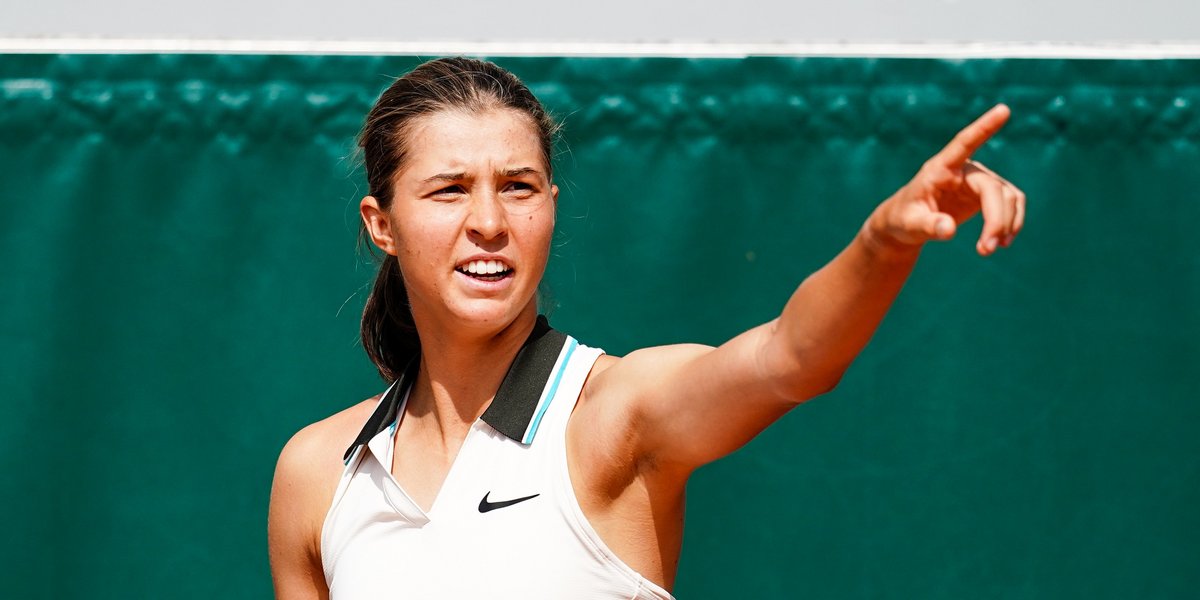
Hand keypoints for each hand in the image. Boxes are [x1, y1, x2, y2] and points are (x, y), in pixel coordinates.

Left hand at [866, 104, 1025, 256]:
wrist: (907, 223)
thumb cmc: (903, 219)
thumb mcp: (910, 225)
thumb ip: (928, 226)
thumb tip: (948, 229)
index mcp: (940, 169)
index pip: (964, 143)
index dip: (984, 128)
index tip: (1003, 110)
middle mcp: (964, 169)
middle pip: (993, 188)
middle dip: (995, 220)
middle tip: (987, 250)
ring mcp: (980, 180)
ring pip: (1008, 197)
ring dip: (1005, 225)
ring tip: (988, 250)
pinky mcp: (989, 193)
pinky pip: (1011, 204)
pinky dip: (1011, 223)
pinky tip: (1002, 241)